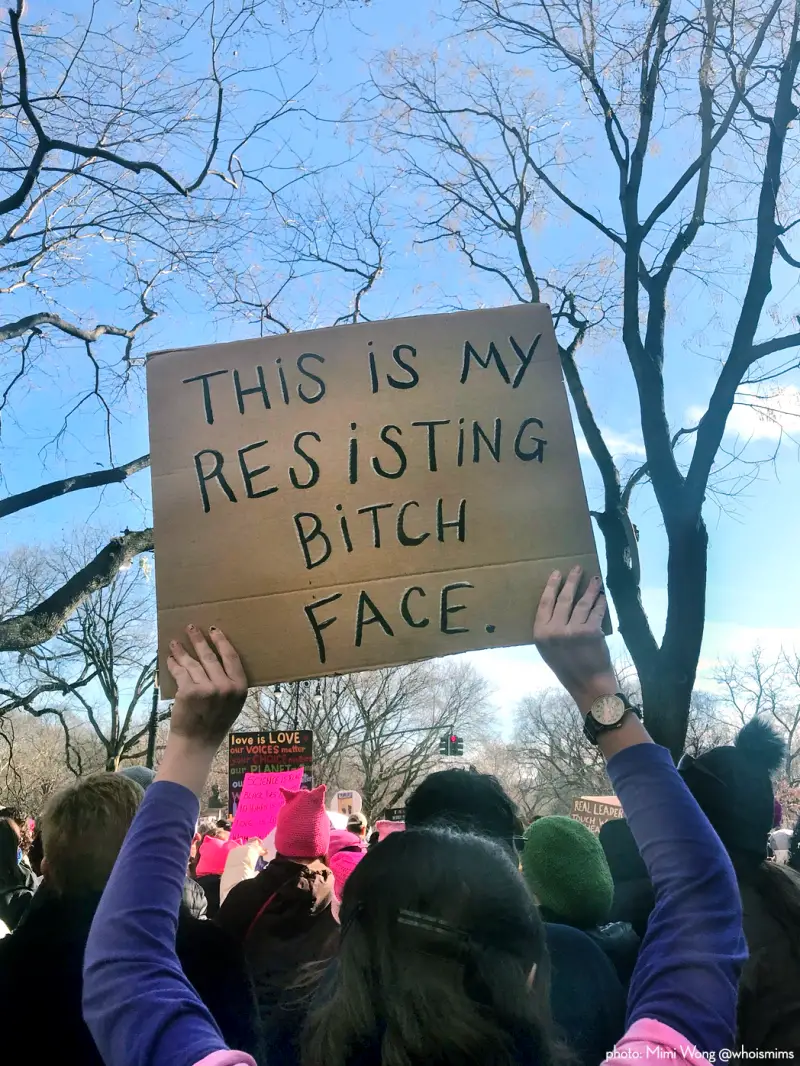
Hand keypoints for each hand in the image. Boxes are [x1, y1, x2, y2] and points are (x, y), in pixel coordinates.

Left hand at [167, 625, 247, 749]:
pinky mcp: (189, 691)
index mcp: (240, 688)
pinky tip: (170, 658)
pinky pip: (180, 672)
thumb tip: (218, 658)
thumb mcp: (232, 704)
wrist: (197, 743)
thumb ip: (230, 684)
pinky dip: (173, 664)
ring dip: (182, 651)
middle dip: (198, 640)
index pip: (231, 657)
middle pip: (210, 657)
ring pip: (193, 663)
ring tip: (175, 643)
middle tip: (191, 628)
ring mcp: (207, 689)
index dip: (222, 641)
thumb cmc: (214, 723)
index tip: (214, 630)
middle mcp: (225, 687)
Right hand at [533, 567, 616, 714]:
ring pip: (582, 602)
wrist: (588, 685)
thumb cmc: (568, 669)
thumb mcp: (548, 650)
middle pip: (564, 598)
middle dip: (572, 581)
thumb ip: (549, 629)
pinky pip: (596, 611)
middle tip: (577, 568)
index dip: (551, 586)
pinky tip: (603, 597)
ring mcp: (573, 630)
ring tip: (595, 579)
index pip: (545, 603)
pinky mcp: (591, 632)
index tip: (557, 573)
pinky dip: (601, 603)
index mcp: (540, 634)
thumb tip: (558, 603)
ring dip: (590, 588)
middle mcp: (555, 630)